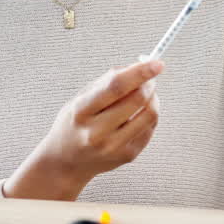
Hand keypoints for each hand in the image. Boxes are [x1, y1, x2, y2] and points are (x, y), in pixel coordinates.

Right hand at [3, 59, 163, 199]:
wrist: (66, 161)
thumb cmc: (74, 124)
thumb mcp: (81, 98)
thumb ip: (108, 81)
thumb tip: (139, 66)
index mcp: (81, 111)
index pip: (116, 87)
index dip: (139, 72)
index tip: (156, 63)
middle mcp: (97, 132)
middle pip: (137, 100)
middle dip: (149, 83)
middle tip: (149, 77)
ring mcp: (114, 147)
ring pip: (150, 114)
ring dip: (153, 98)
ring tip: (144, 94)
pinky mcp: (128, 156)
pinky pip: (150, 128)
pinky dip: (148, 114)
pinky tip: (138, 113)